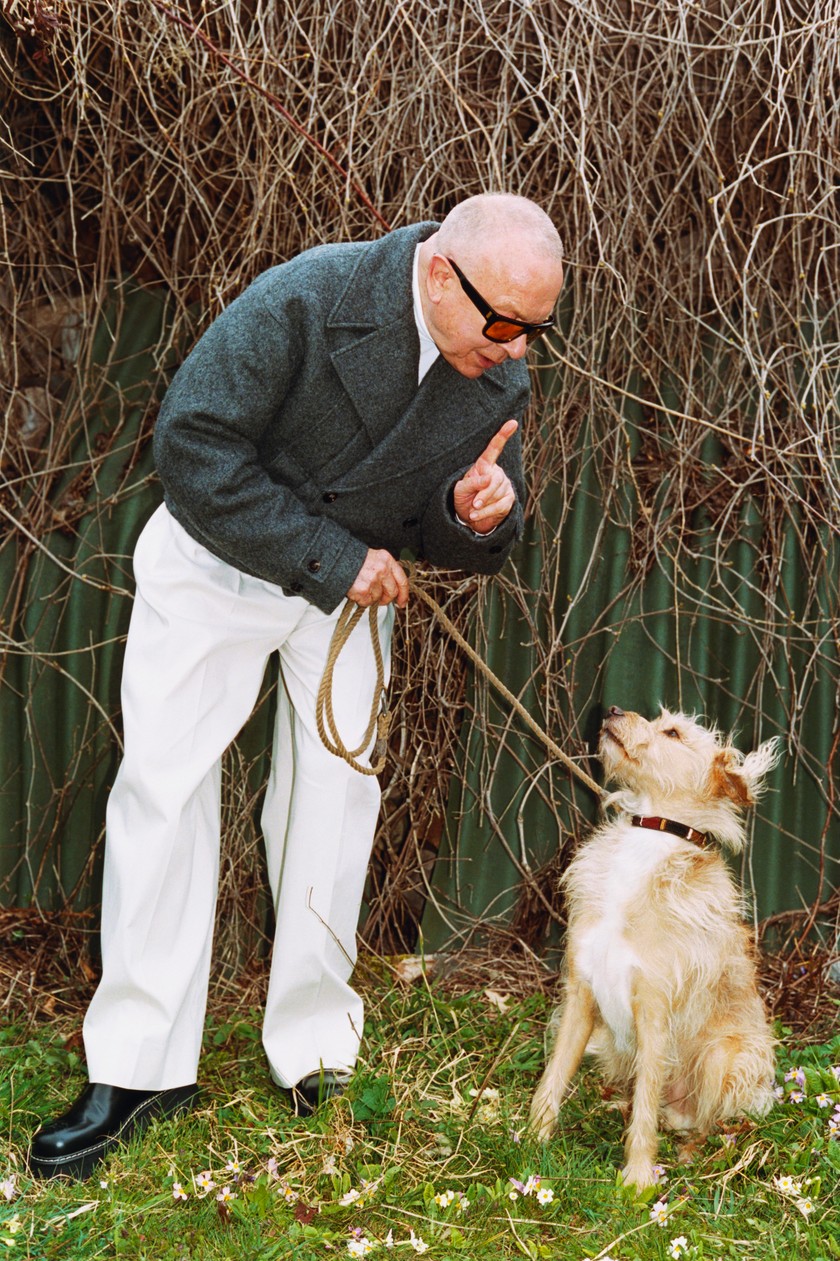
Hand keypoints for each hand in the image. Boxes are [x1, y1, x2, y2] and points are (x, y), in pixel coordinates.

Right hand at [347, 549, 408, 607]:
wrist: (336, 560)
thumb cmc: (355, 560)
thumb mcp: (375, 558)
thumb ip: (386, 571)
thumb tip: (395, 591)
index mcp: (387, 559)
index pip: (402, 580)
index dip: (404, 594)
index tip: (403, 603)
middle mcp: (382, 569)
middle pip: (392, 592)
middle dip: (387, 599)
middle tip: (380, 600)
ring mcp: (373, 580)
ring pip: (378, 598)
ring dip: (371, 597)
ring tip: (362, 588)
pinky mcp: (363, 590)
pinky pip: (367, 602)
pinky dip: (362, 600)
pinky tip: (356, 591)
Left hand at [452, 418, 517, 532]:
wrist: (470, 517)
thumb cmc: (463, 497)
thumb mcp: (461, 489)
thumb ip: (472, 482)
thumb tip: (488, 478)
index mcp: (484, 465)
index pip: (494, 448)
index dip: (503, 435)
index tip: (513, 422)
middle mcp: (497, 473)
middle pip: (496, 480)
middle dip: (484, 493)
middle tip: (474, 504)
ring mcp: (505, 486)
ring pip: (499, 494)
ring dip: (484, 505)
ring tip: (473, 509)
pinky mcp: (509, 499)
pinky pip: (501, 506)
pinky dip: (487, 512)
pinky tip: (476, 516)